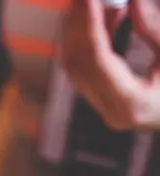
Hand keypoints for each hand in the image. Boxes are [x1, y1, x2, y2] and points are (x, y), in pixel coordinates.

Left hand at [61, 0, 159, 129]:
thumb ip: (155, 30)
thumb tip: (133, 1)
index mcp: (133, 104)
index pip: (98, 59)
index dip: (90, 25)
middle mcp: (113, 112)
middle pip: (79, 63)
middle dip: (77, 25)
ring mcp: (106, 111)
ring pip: (76, 68)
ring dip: (78, 32)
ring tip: (88, 2)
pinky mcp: (106, 105)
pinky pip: (85, 71)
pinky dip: (87, 44)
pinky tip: (99, 18)